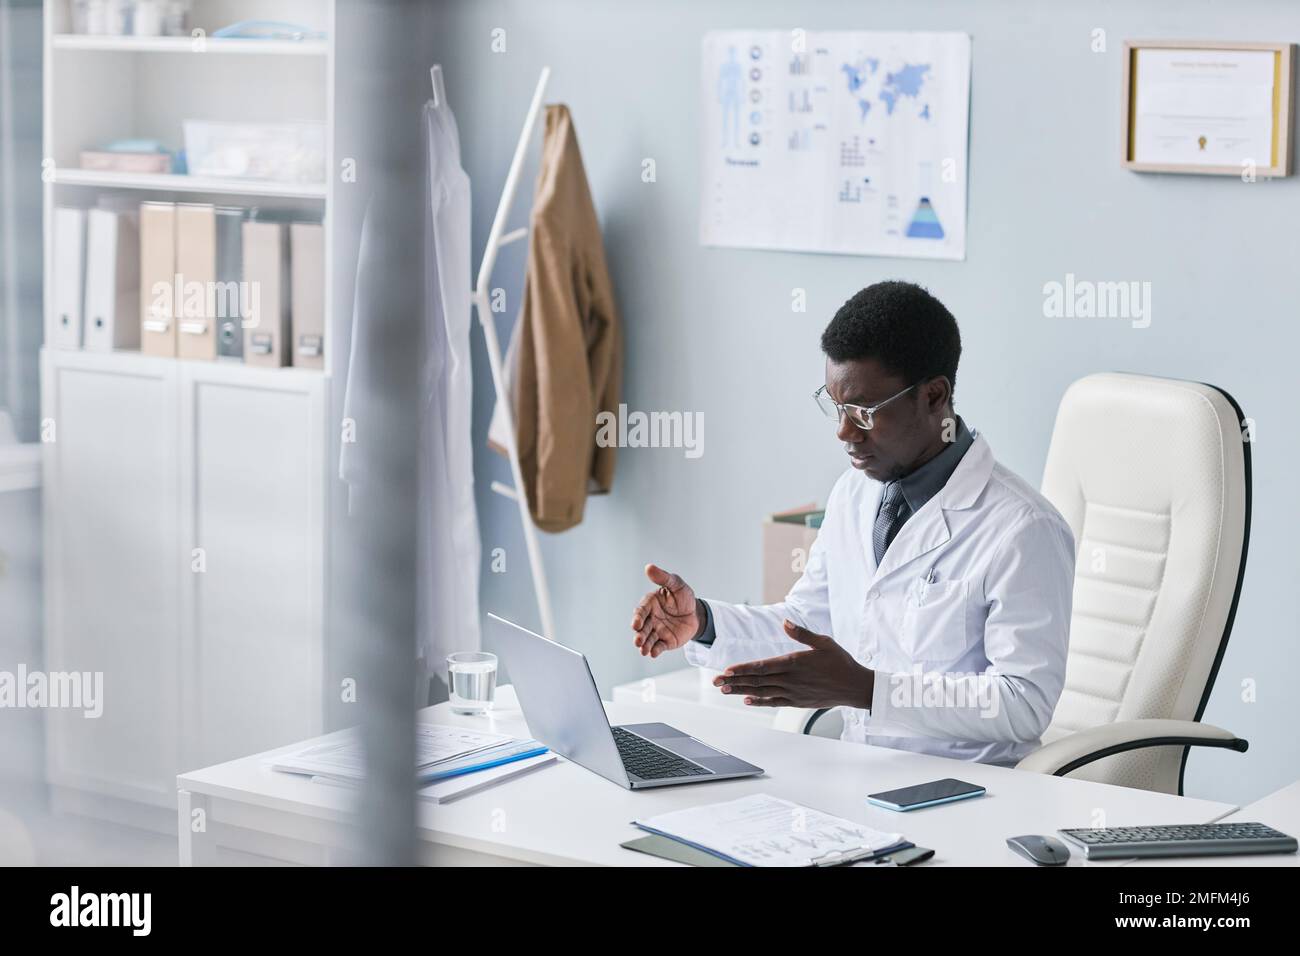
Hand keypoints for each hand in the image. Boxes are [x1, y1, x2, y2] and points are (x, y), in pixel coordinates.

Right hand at [630, 564, 701, 657]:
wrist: (695, 612)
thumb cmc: (682, 596)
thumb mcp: (676, 584)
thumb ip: (663, 578)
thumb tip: (649, 567)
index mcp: (650, 604)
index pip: (641, 611)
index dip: (638, 618)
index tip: (636, 624)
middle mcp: (651, 619)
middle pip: (642, 628)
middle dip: (639, 635)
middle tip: (638, 641)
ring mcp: (657, 631)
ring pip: (648, 639)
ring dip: (644, 645)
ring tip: (643, 650)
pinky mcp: (665, 641)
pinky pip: (659, 647)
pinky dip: (655, 650)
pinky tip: (653, 653)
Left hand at [713, 620, 873, 708]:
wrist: (855, 687)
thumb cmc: (841, 662)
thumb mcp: (824, 642)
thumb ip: (802, 633)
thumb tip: (785, 622)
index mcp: (795, 662)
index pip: (762, 666)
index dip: (743, 669)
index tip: (727, 670)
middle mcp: (791, 679)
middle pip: (757, 680)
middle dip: (734, 680)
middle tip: (716, 681)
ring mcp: (793, 692)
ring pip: (762, 692)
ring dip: (742, 691)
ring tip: (725, 690)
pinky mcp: (797, 701)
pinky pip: (774, 702)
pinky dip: (760, 702)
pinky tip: (747, 700)